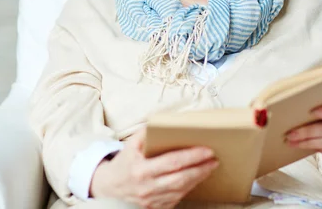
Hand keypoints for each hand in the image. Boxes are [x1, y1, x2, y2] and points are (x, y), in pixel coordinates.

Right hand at [90, 128, 218, 208]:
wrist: (107, 188)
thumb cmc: (122, 165)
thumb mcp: (129, 146)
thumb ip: (145, 133)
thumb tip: (162, 121)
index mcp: (141, 170)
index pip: (172, 162)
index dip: (191, 156)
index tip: (206, 150)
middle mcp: (147, 187)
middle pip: (181, 178)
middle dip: (201, 168)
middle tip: (214, 159)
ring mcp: (152, 200)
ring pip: (182, 189)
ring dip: (199, 178)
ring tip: (210, 166)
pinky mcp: (155, 208)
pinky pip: (177, 198)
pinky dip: (189, 187)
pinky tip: (196, 178)